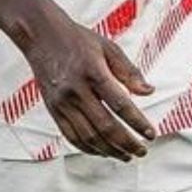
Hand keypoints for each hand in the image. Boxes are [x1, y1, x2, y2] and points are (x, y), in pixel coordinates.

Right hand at [22, 8, 156, 159]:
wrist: (41, 36)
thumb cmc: (77, 40)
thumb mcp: (108, 48)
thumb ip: (129, 71)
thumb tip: (149, 92)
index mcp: (93, 73)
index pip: (120, 105)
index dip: (137, 123)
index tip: (150, 134)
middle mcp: (76, 90)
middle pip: (105, 126)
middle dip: (127, 143)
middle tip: (141, 151)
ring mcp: (62, 102)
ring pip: (88, 136)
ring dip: (110, 150)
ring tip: (126, 155)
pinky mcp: (53, 109)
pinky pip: (71, 136)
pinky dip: (88, 148)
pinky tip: (102, 151)